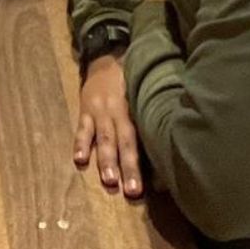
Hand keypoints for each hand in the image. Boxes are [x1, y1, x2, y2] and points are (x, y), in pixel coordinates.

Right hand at [73, 55, 144, 197]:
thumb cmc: (132, 83)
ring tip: (110, 180)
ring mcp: (100, 111)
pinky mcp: (85, 110)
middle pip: (125, 142)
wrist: (106, 58)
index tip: (157, 185)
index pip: (145, 138)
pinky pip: (82, 129)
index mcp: (137, 109)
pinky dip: (80, 144)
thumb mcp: (145, 95)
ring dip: (107, 160)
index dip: (150, 159)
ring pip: (105, 138)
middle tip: (133, 190)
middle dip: (129, 167)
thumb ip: (152, 119)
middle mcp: (119, 112)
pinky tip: (79, 159)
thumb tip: (171, 151)